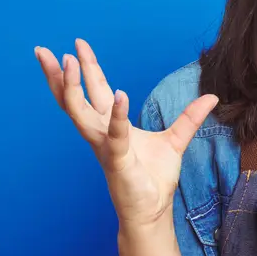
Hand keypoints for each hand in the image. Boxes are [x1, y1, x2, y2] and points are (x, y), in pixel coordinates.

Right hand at [33, 38, 217, 227]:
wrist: (152, 210)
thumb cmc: (154, 177)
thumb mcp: (176, 140)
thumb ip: (190, 118)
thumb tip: (212, 97)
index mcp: (110, 125)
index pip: (95, 90)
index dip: (86, 68)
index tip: (76, 46)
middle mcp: (101, 133)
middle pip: (74, 98)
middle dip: (60, 74)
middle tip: (44, 50)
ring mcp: (105, 146)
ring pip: (80, 113)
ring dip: (72, 87)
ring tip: (69, 62)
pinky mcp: (118, 160)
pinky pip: (115, 135)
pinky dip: (117, 116)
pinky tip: (120, 94)